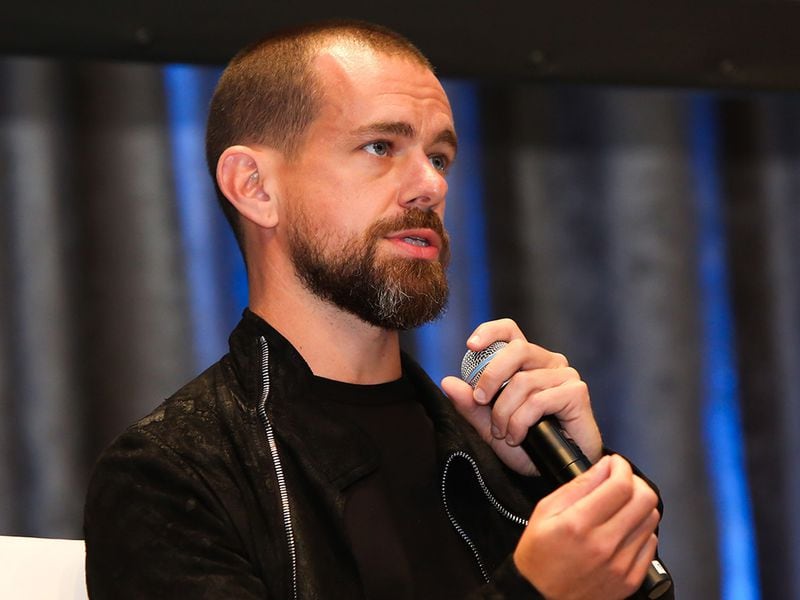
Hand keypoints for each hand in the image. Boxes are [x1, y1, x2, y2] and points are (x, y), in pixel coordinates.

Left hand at [441, 319, 601, 475]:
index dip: (490, 332)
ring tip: (504, 433)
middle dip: (492, 375)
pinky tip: (520, 436)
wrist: (554, 471)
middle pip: (516, 349)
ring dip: (505, 412)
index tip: (471, 346)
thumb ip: (470, 404)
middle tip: (481, 400)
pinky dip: (521, 422)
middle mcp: (549, 362)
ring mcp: (565, 376)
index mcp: (528, 362)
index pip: (510, 331)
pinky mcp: (576, 392)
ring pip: (523, 382)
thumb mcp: (489, 425)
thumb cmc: (528, 445)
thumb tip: (448, 382)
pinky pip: (538, 401)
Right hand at [515, 455, 660, 598]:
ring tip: (620, 506)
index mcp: (579, 524)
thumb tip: (603, 467)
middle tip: (621, 481)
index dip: (622, 467)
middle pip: (645, 499)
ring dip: (638, 505)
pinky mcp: (630, 580)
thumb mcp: (544, 512)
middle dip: (635, 481)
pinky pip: (651, 544)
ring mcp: (620, 565)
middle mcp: (604, 545)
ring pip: (651, 519)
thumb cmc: (538, 556)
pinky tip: (622, 529)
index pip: (621, 485)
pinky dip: (640, 530)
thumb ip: (577, 487)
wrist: (540, 598)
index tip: (615, 463)